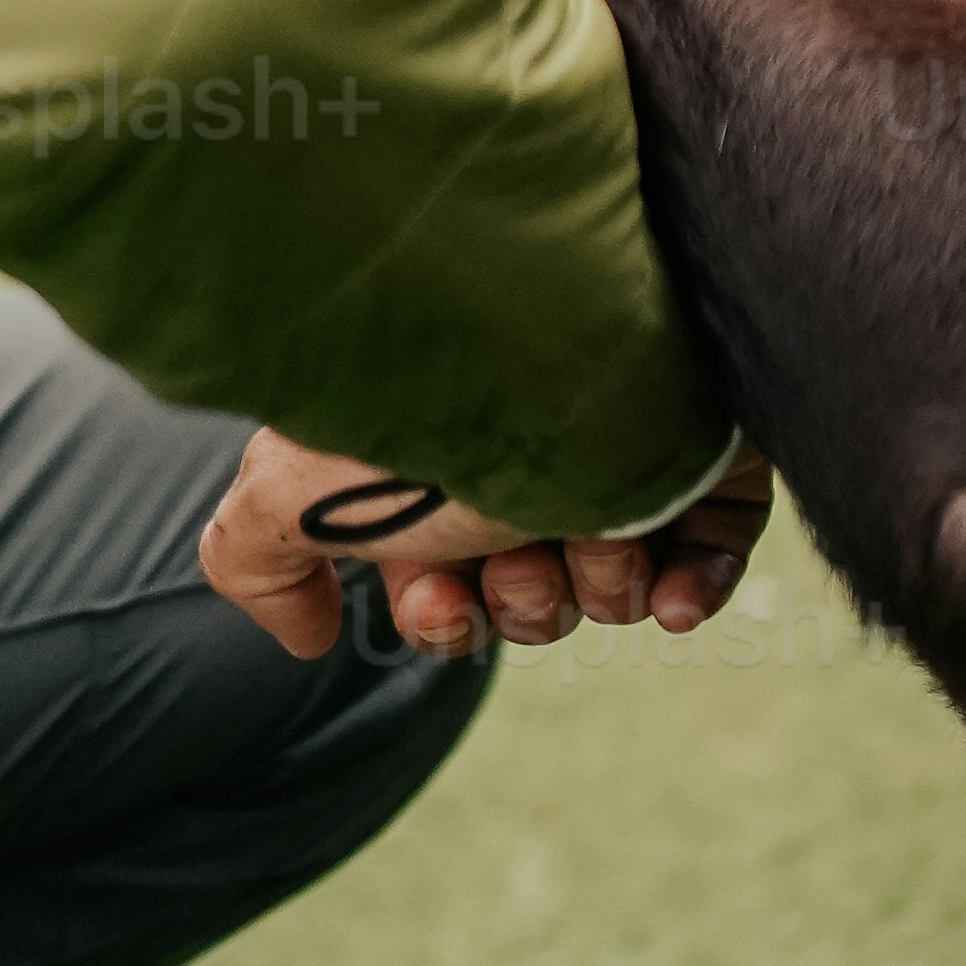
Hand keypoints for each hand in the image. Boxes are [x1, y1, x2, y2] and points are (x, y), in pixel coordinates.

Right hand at [199, 429, 775, 664]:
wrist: (587, 331)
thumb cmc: (437, 414)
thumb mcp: (295, 489)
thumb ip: (253, 555)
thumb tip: (303, 634)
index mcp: (432, 452)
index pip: (439, 575)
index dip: (438, 616)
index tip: (444, 607)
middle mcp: (524, 446)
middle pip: (526, 591)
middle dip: (519, 601)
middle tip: (518, 557)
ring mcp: (622, 446)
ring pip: (612, 579)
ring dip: (596, 580)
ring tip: (596, 525)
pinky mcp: (708, 447)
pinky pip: (711, 551)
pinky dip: (689, 585)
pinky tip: (670, 596)